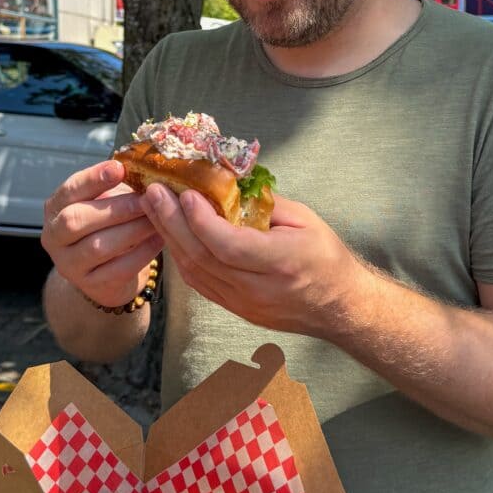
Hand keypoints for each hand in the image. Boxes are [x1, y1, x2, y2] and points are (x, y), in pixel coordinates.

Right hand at [42, 160, 163, 307]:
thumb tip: (144, 166)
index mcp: (56, 208)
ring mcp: (69, 264)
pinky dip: (142, 253)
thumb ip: (117, 186)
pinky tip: (160, 240)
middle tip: (147, 199)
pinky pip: (117, 269)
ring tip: (157, 218)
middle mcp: (54, 236)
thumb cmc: (108, 225)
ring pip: (97, 247)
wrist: (105, 273)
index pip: (70, 190)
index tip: (120, 168)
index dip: (93, 178)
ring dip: (132, 230)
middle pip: (76, 220)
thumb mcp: (105, 201)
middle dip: (115, 208)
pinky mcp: (91, 285)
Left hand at [140, 184, 369, 337]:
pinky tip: (171, 233)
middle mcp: (258, 288)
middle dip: (172, 222)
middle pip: (203, 257)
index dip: (202, 221)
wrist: (340, 307)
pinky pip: (199, 283)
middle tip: (153, 192)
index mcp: (282, 262)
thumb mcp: (305, 221)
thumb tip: (227, 182)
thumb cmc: (327, 258)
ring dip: (169, 237)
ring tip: (154, 208)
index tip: (185, 194)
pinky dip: (181, 256)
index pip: (230, 245)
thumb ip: (265, 204)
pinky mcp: (235, 309)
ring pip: (195, 272)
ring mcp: (243, 304)